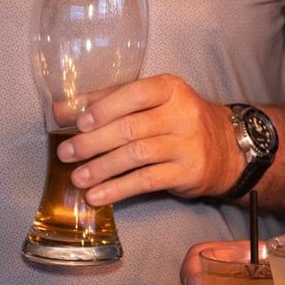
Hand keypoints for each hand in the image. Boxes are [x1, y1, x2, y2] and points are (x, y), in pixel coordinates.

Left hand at [59, 74, 238, 203]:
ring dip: (102, 168)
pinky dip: (118, 189)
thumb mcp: (150, 103)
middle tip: (66, 153)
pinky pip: (147, 181)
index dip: (105, 107)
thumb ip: (107, 102)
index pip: (135, 93)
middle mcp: (182, 113)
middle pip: (131, 127)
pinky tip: (98, 195)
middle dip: (94, 142)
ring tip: (78, 178)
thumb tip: (60, 111)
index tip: (78, 122)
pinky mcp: (188, 172)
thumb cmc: (175, 121)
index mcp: (170, 88)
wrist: (224, 148)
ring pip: (137, 155)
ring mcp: (187, 144)